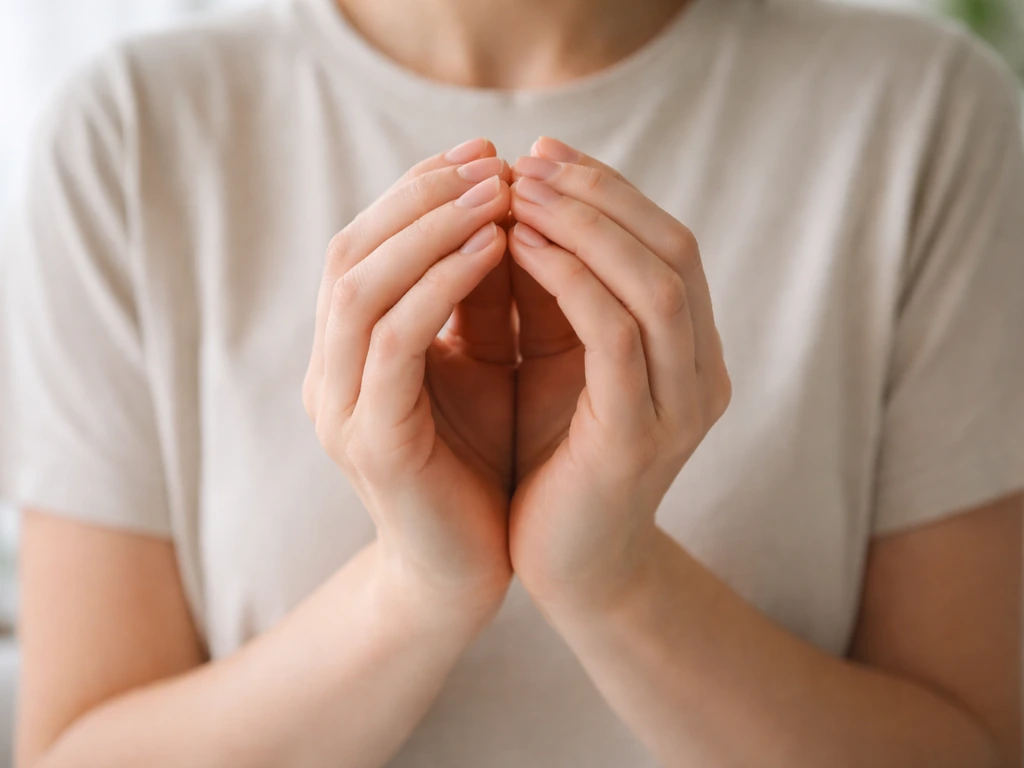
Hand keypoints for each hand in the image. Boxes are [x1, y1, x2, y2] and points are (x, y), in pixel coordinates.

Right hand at [304, 139, 515, 621]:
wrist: (465, 573)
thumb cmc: (479, 465)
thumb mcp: (482, 366)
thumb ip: (478, 300)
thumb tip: (508, 208)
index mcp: (350, 352)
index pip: (365, 245)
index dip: (418, 190)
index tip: (485, 152)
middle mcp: (330, 373)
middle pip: (350, 252)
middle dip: (422, 196)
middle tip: (492, 159)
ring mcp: (342, 409)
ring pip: (360, 288)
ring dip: (431, 229)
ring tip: (500, 193)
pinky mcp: (374, 444)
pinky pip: (396, 344)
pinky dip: (441, 286)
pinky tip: (496, 251)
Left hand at [507, 138, 731, 611]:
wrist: (565, 568)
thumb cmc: (553, 462)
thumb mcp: (557, 363)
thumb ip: (557, 294)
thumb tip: (518, 203)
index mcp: (689, 351)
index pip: (669, 243)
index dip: (611, 191)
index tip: (545, 153)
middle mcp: (702, 373)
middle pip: (674, 250)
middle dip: (600, 195)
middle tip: (531, 158)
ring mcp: (680, 408)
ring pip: (656, 285)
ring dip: (586, 226)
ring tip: (519, 191)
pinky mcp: (639, 439)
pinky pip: (616, 336)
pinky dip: (571, 280)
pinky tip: (519, 248)